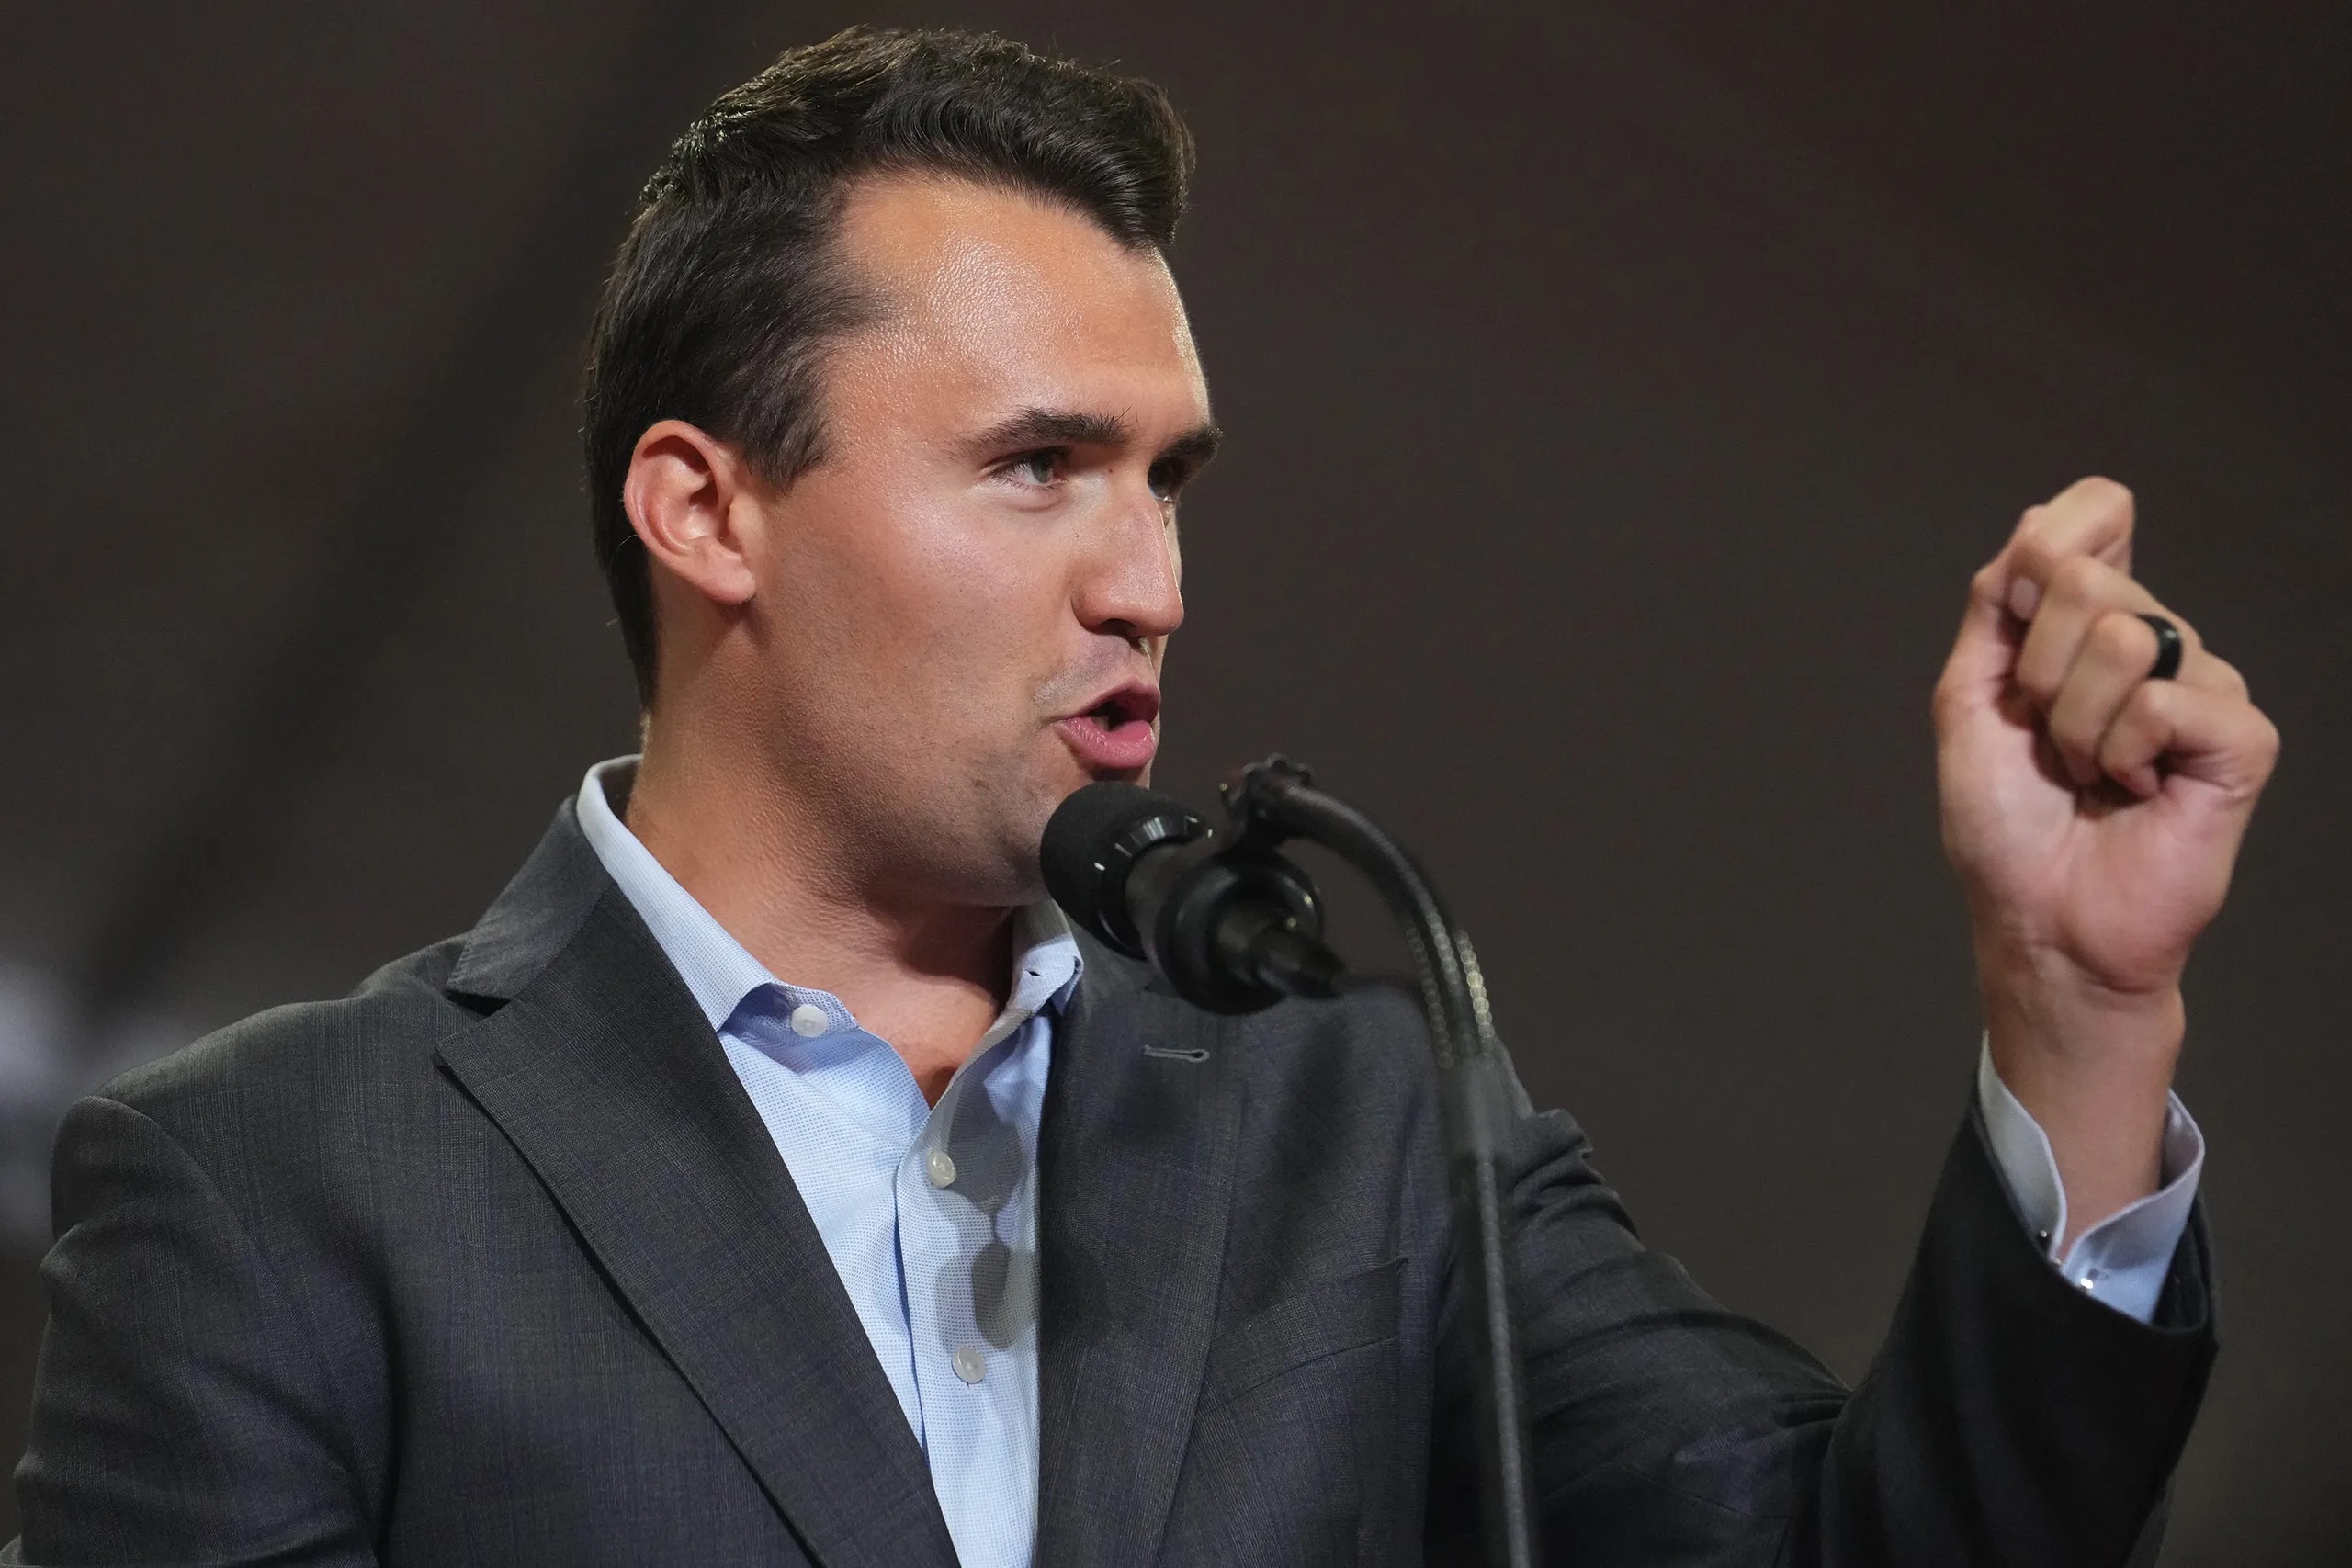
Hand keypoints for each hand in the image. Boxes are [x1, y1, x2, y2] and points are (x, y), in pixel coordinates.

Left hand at [1933, 478, 2277, 1241]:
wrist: (2039, 919)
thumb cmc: (2006, 824)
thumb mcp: (1972, 699)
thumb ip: (1999, 606)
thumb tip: (2040, 518)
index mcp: (2090, 622)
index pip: (2096, 510)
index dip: (2050, 543)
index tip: (2019, 614)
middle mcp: (2158, 639)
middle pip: (2088, 578)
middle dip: (2035, 669)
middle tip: (2045, 738)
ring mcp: (2204, 685)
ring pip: (2125, 639)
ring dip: (2072, 723)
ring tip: (2085, 773)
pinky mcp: (2240, 738)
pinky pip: (2164, 702)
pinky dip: (2120, 755)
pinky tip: (2130, 792)